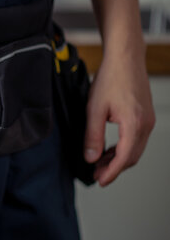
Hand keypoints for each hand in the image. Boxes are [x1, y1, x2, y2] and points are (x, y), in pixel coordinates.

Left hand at [84, 51, 154, 185]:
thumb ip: (93, 136)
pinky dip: (123, 148)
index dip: (111, 172)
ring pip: (135, 149)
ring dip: (118, 159)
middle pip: (132, 157)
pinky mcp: (145, 116)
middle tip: (96, 174)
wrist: (125, 58)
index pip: (124, 158)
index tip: (100, 181)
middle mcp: (146, 124)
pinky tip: (109, 149)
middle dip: (114, 168)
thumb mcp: (94, 109)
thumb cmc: (111, 78)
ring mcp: (148, 120)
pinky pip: (136, 139)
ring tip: (99, 163)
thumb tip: (91, 157)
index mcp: (134, 124)